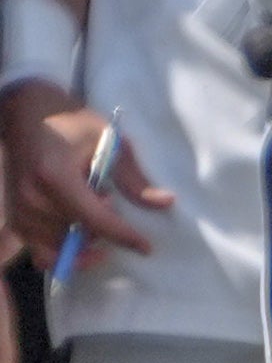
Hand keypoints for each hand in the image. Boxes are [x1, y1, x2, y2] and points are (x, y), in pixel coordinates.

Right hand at [0, 88, 164, 264]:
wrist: (27, 113)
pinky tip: (76, 226)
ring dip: (80, 242)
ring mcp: (18, 212)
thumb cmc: (72, 122)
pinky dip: (59, 246)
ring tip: (94, 213)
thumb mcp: (110, 140)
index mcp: (56, 177)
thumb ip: (134, 177)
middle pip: (73, 238)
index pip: (93, 219)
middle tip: (113, 209)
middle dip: (100, 234)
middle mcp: (32, 200)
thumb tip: (165, 203)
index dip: (122, 236)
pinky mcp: (13, 217)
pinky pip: (37, 248)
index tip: (146, 247)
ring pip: (54, 249)